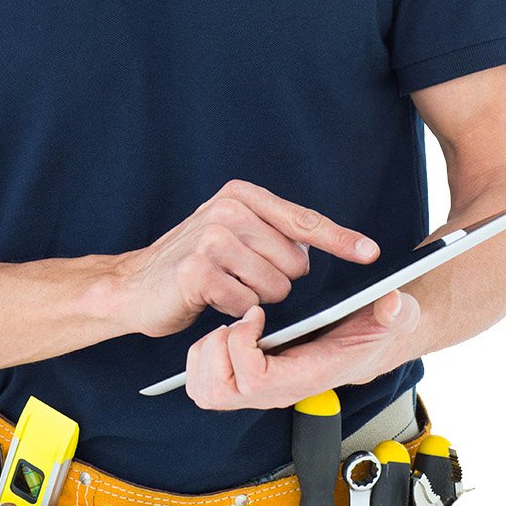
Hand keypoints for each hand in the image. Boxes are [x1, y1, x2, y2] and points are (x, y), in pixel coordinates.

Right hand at [113, 179, 379, 338]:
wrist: (134, 285)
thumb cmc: (193, 263)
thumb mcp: (233, 233)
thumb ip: (272, 233)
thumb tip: (319, 247)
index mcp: (242, 195)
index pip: (304, 220)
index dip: (341, 239)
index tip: (370, 253)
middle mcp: (228, 209)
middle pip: (295, 263)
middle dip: (278, 282)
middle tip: (242, 279)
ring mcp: (212, 237)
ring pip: (275, 286)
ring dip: (256, 298)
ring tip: (225, 288)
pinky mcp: (198, 269)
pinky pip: (246, 303)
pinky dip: (235, 310)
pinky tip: (212, 300)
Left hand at [184, 289, 422, 409]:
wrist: (370, 341)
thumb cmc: (374, 330)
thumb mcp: (393, 316)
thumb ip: (396, 312)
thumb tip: (394, 304)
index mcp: (305, 377)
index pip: (255, 379)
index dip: (243, 342)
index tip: (256, 311)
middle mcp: (278, 390)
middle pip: (219, 392)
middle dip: (216, 350)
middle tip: (234, 319)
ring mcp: (260, 388)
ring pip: (206, 390)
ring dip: (206, 353)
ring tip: (229, 325)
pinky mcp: (248, 380)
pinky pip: (205, 381)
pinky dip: (203, 355)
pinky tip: (227, 330)